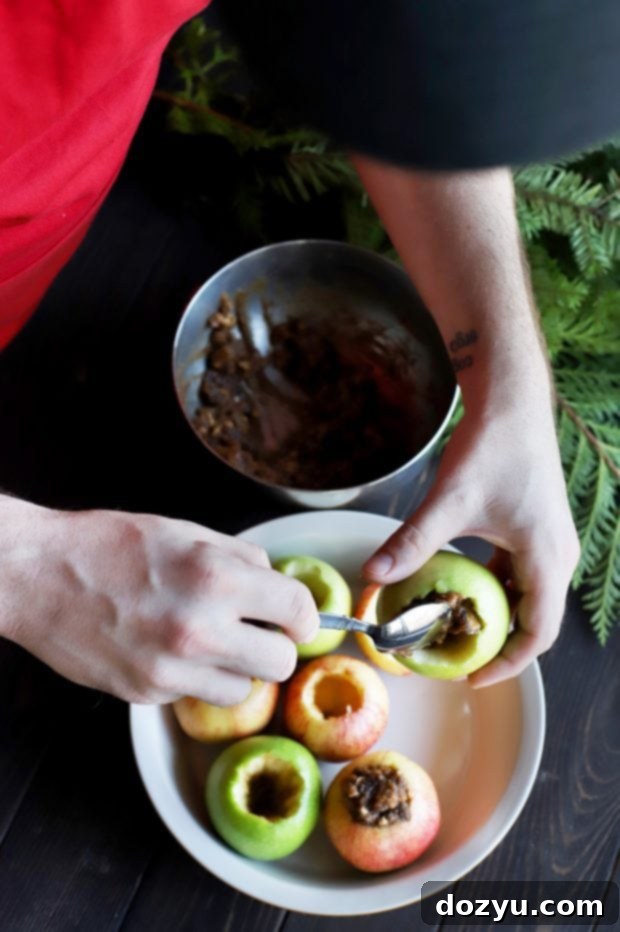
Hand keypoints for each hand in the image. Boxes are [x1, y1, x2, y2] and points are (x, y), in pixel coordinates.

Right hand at [0, 499, 318, 703]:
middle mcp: (200, 628)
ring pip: (245, 690)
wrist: (38, 577)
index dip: (304, 614)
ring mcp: (172, 668)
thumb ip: (239, 558)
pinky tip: (173, 650)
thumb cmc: (109, 545)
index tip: (296, 617)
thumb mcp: (184, 532)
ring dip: (238, 669)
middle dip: (276, 646)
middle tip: (257, 632)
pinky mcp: (147, 694)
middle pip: (282, 662)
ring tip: (212, 643)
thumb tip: (275, 581)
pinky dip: (197, 678)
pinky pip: (197, 695)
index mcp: (216, 576)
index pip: (298, 610)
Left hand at [363, 395, 579, 685]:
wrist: (512, 402)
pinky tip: (456, 586)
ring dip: (491, 615)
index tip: (470, 678)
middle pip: (533, 619)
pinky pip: (517, 573)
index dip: (507, 663)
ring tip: (449, 628)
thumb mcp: (451, 500)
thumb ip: (414, 540)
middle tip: (452, 656)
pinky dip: (490, 587)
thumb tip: (374, 574)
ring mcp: (547, 542)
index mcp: (547, 558)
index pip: (538, 632)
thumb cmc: (493, 446)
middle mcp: (556, 556)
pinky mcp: (533, 529)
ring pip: (524, 597)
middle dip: (494, 643)